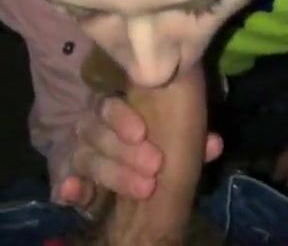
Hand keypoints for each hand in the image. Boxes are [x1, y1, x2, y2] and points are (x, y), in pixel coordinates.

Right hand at [53, 97, 222, 207]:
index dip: (122, 117)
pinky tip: (72, 191)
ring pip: (84, 155)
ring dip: (113, 173)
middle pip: (95, 129)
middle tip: (155, 166)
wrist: (145, 168)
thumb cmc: (162, 142)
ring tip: (145, 188)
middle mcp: (95, 123)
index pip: (110, 103)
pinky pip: (66, 178)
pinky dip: (70, 186)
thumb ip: (194, 140)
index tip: (142, 133)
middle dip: (124, 151)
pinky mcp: (75, 177)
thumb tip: (213, 143)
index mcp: (119, 107)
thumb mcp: (181, 140)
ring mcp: (83, 149)